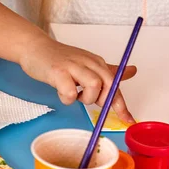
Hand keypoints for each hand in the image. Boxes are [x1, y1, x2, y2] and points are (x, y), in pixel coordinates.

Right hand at [19, 36, 136, 122]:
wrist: (36, 48)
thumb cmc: (61, 59)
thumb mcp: (88, 64)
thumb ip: (109, 70)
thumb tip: (133, 71)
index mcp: (97, 62)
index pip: (115, 83)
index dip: (122, 104)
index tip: (128, 120)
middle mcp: (88, 62)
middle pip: (109, 83)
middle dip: (103, 99)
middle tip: (89, 99)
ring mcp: (73, 66)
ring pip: (94, 86)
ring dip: (85, 98)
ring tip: (73, 93)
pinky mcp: (58, 71)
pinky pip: (70, 92)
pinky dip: (67, 98)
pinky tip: (61, 90)